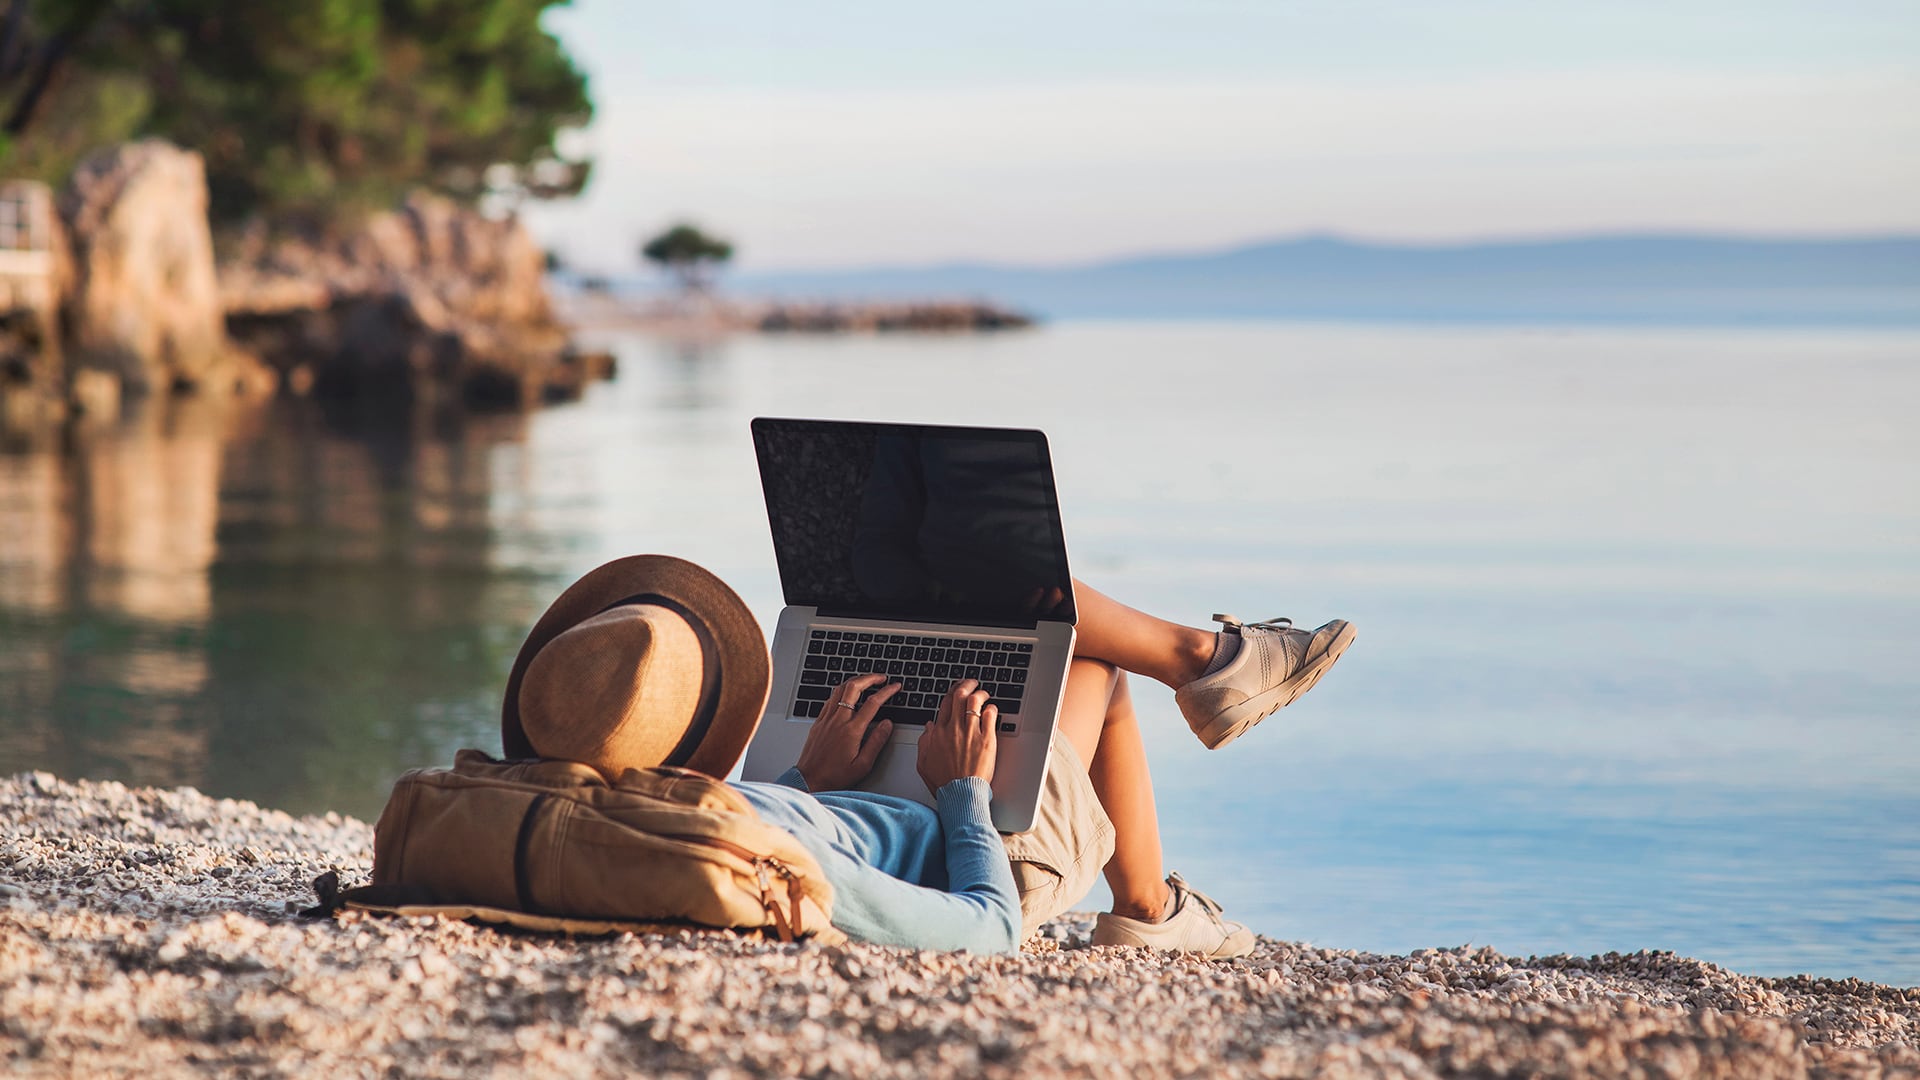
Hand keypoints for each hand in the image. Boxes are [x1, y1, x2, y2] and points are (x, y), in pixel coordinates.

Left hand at [794, 674, 898, 791]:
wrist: (809, 780)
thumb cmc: (835, 776)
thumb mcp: (863, 765)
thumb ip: (876, 742)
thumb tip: (888, 724)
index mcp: (852, 730)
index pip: (873, 703)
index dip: (887, 691)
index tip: (895, 686)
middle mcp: (838, 720)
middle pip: (854, 687)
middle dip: (870, 678)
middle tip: (881, 677)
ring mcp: (826, 719)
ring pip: (840, 689)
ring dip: (855, 681)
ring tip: (866, 681)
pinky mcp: (818, 722)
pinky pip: (830, 698)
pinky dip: (841, 690)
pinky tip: (847, 694)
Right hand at [915, 679, 998, 795]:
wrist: (960, 794)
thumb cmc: (944, 782)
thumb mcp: (924, 763)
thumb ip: (924, 742)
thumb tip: (928, 728)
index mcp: (938, 732)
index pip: (945, 703)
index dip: (952, 691)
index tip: (957, 689)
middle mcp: (954, 729)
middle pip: (959, 696)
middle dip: (966, 684)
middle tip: (972, 683)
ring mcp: (971, 733)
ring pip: (974, 701)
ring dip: (980, 693)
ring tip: (983, 694)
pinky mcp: (987, 740)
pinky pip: (990, 716)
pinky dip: (991, 708)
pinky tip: (991, 709)